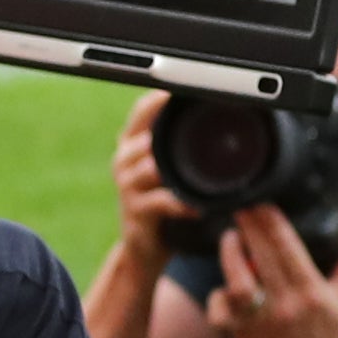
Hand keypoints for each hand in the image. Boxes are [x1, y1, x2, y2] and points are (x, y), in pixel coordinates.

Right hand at [108, 93, 195, 256]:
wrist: (145, 245)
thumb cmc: (161, 200)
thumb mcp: (165, 169)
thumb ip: (175, 145)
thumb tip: (213, 114)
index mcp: (132, 145)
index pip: (140, 113)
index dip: (157, 100)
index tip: (181, 91)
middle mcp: (125, 162)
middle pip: (141, 138)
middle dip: (166, 136)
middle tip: (196, 130)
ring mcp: (127, 188)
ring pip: (150, 168)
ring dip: (174, 170)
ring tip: (198, 173)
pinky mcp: (135, 212)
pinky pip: (160, 202)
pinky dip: (181, 204)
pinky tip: (197, 207)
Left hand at [205, 202, 337, 337]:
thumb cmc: (327, 336)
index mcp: (312, 291)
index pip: (289, 246)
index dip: (271, 220)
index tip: (261, 201)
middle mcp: (287, 304)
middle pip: (263, 256)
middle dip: (248, 226)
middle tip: (239, 206)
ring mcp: (262, 321)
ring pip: (238, 282)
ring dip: (230, 256)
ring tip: (230, 238)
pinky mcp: (242, 335)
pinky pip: (221, 312)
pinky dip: (218, 298)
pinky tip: (222, 287)